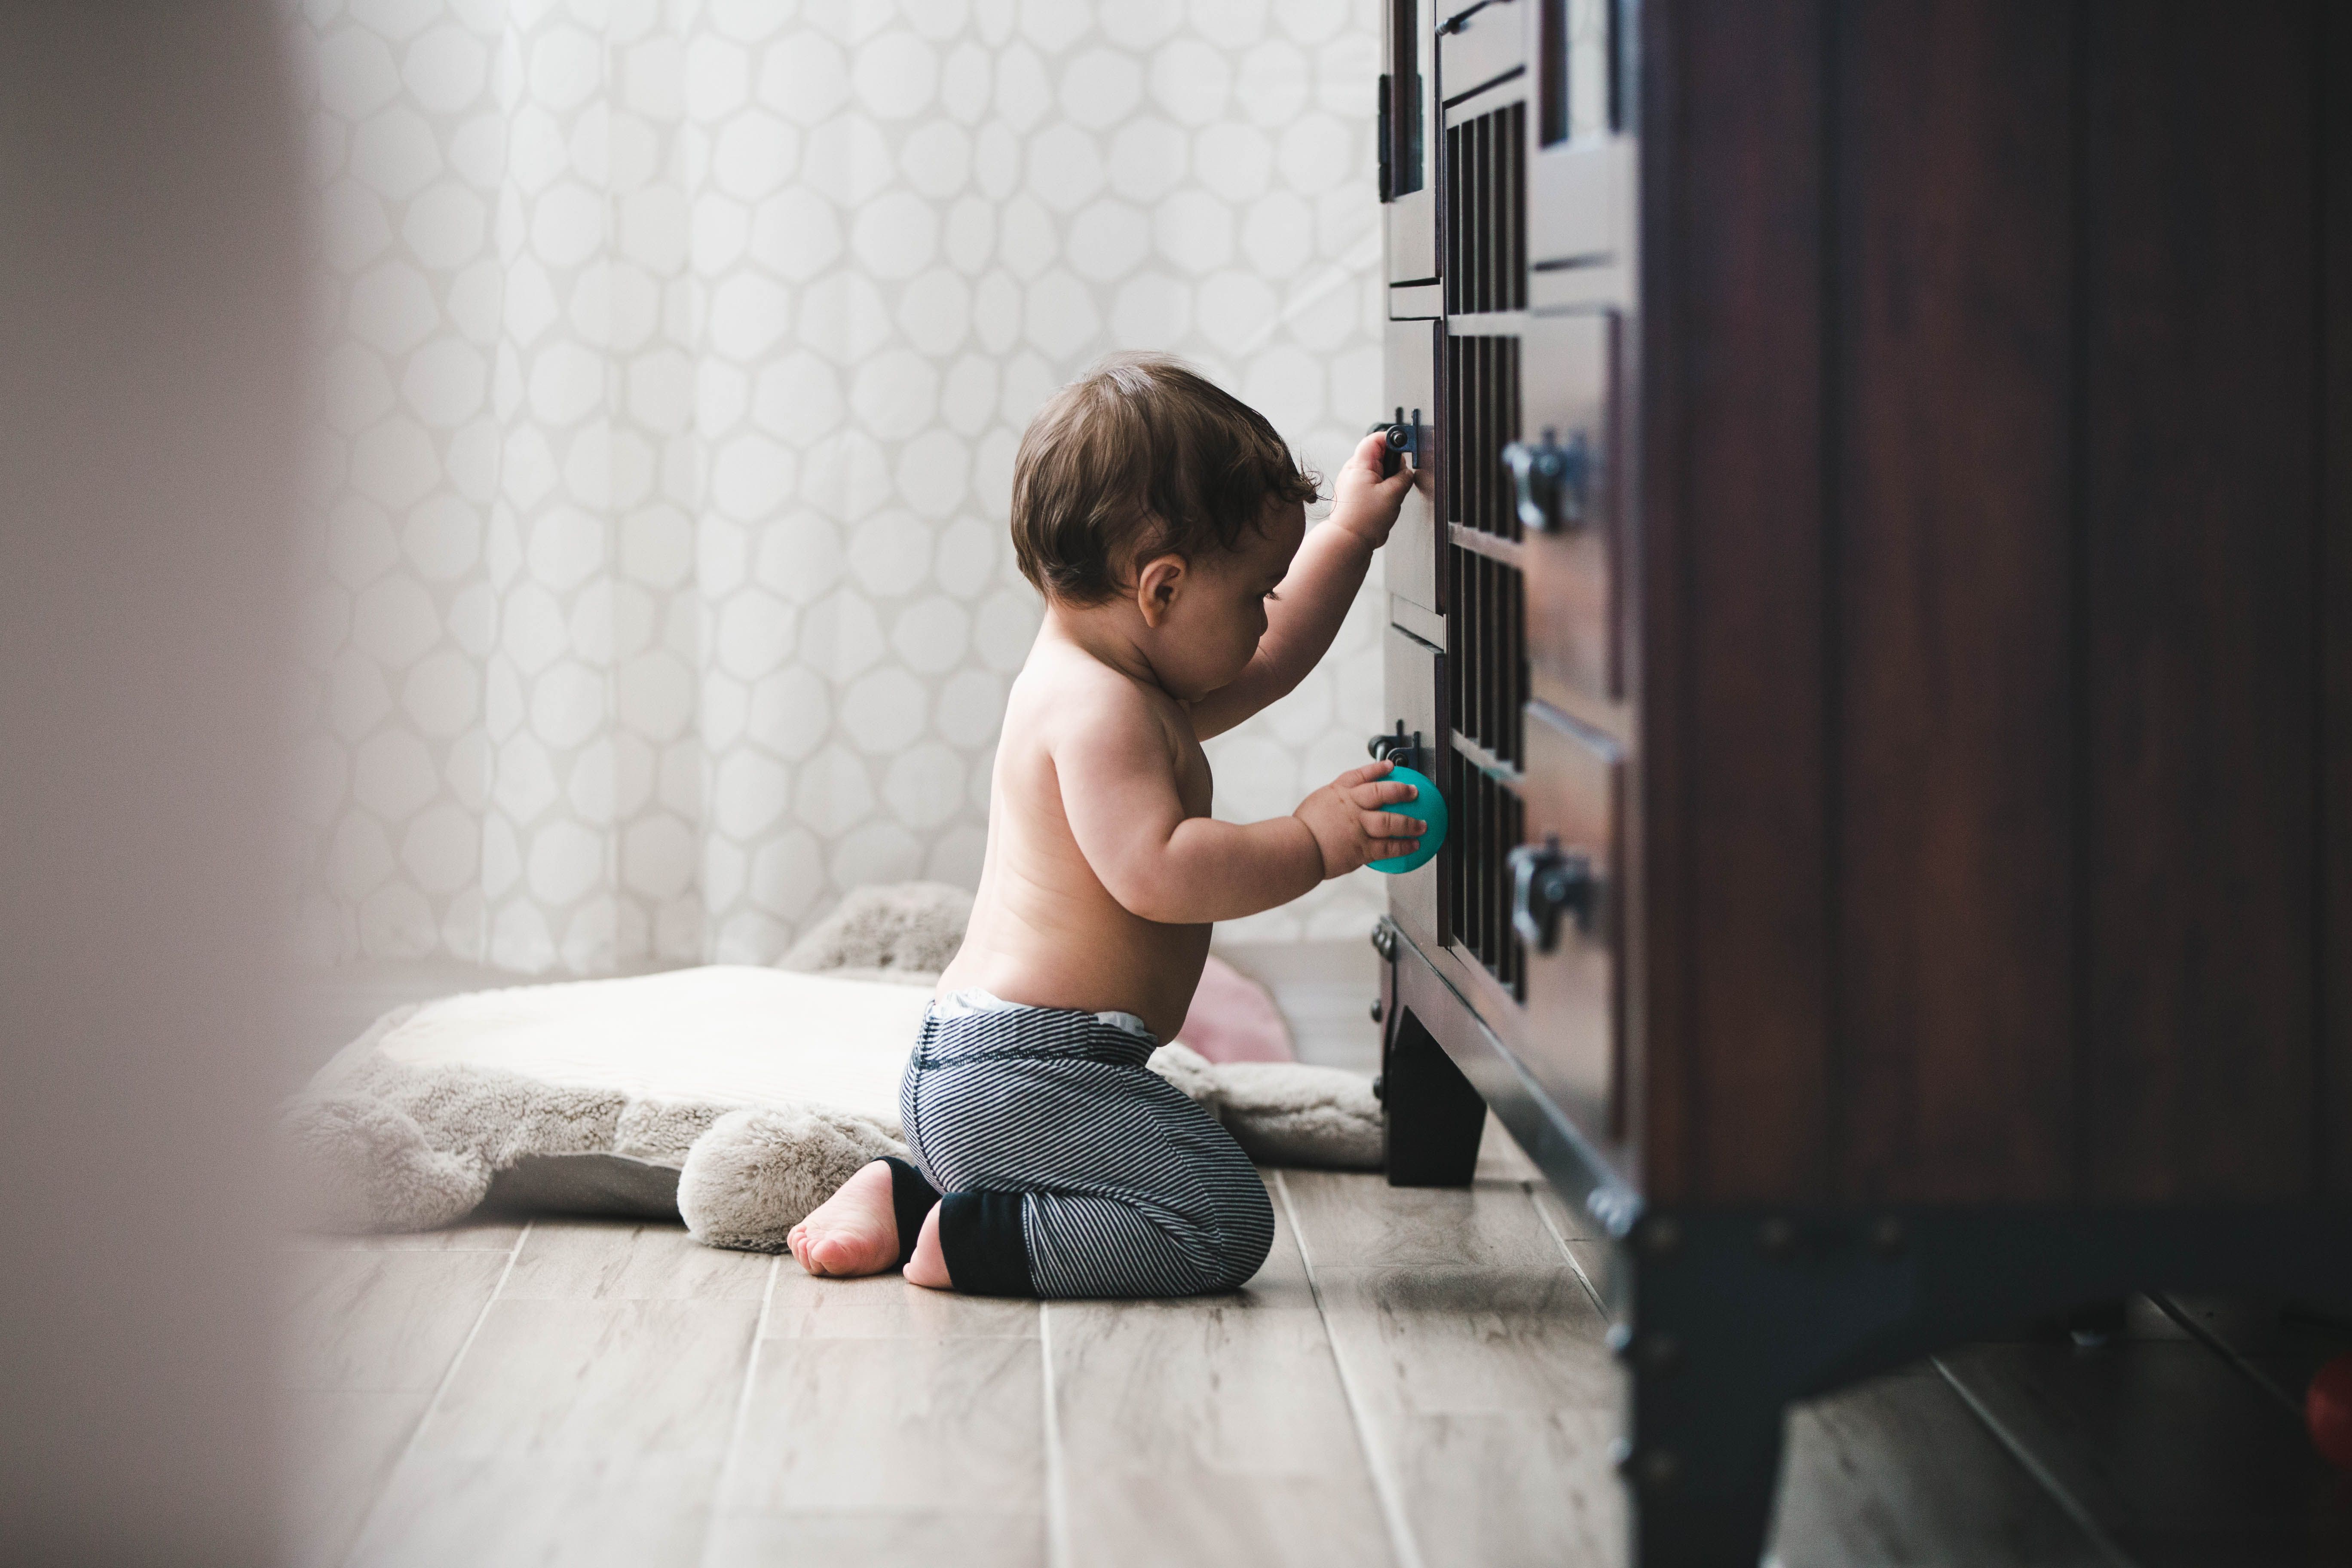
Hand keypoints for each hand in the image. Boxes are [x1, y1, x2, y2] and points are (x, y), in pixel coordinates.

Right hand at [1293, 760, 1424, 877]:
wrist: (1297, 849)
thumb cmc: (1300, 830)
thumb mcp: (1316, 806)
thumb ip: (1333, 805)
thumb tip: (1341, 809)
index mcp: (1338, 793)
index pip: (1361, 775)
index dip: (1377, 769)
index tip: (1389, 766)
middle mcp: (1352, 806)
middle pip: (1382, 793)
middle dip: (1401, 791)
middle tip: (1414, 792)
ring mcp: (1358, 827)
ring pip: (1390, 822)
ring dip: (1410, 823)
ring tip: (1422, 825)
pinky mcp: (1362, 848)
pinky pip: (1388, 847)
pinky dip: (1403, 846)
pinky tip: (1413, 846)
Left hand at [1327, 429, 1415, 549]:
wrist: (1348, 541)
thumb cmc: (1364, 520)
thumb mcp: (1393, 495)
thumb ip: (1404, 477)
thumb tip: (1406, 471)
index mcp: (1359, 466)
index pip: (1374, 439)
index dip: (1391, 439)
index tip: (1403, 447)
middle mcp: (1352, 471)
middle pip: (1378, 457)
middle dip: (1392, 468)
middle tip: (1395, 484)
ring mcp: (1351, 483)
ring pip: (1377, 474)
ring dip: (1387, 484)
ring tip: (1386, 500)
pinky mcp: (1353, 495)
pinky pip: (1372, 487)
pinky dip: (1380, 494)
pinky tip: (1380, 506)